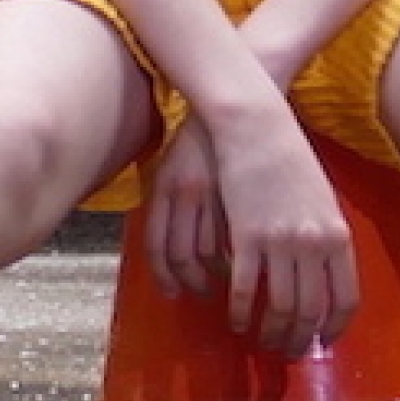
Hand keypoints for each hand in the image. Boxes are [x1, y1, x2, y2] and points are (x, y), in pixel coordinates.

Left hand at [142, 114, 227, 307]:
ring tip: (226, 280)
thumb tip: (170, 255)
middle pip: (181, 255)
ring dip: (217, 276)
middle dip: (190, 282)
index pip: (155, 245)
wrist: (240, 108)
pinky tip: (244, 263)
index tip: (172, 292)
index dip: (162, 276)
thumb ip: (167, 204)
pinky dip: (239, 261)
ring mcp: (217, 194)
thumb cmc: (202, 141)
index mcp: (165, 184)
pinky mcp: (244, 197)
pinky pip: (236, 242)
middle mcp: (187, 191)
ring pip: (210, 253)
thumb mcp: (173, 166)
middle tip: (201, 292)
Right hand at [152, 103, 358, 356]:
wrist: (257, 126)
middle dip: (300, 340)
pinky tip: (236, 319)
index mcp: (338, 235)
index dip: (335, 327)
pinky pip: (245, 291)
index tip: (324, 340)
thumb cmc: (290, 158)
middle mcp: (314, 243)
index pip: (346, 298)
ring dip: (271, 333)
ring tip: (263, 339)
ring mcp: (280, 242)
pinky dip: (240, 313)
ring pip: (279, 308)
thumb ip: (326, 238)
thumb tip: (324, 278)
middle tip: (289, 351)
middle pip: (311, 311)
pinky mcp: (247, 237)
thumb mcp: (322, 198)